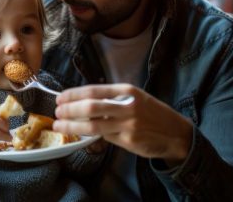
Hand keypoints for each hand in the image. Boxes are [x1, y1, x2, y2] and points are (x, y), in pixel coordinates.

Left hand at [53, 84, 191, 165]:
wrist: (175, 132)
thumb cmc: (152, 113)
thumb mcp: (135, 98)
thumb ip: (112, 99)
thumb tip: (83, 102)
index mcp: (127, 91)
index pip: (93, 90)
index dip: (73, 94)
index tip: (60, 97)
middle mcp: (127, 106)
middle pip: (90, 107)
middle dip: (69, 109)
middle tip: (57, 112)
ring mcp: (128, 124)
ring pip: (93, 125)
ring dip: (72, 125)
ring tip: (59, 125)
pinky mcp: (128, 140)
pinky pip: (104, 137)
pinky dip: (90, 135)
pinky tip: (80, 133)